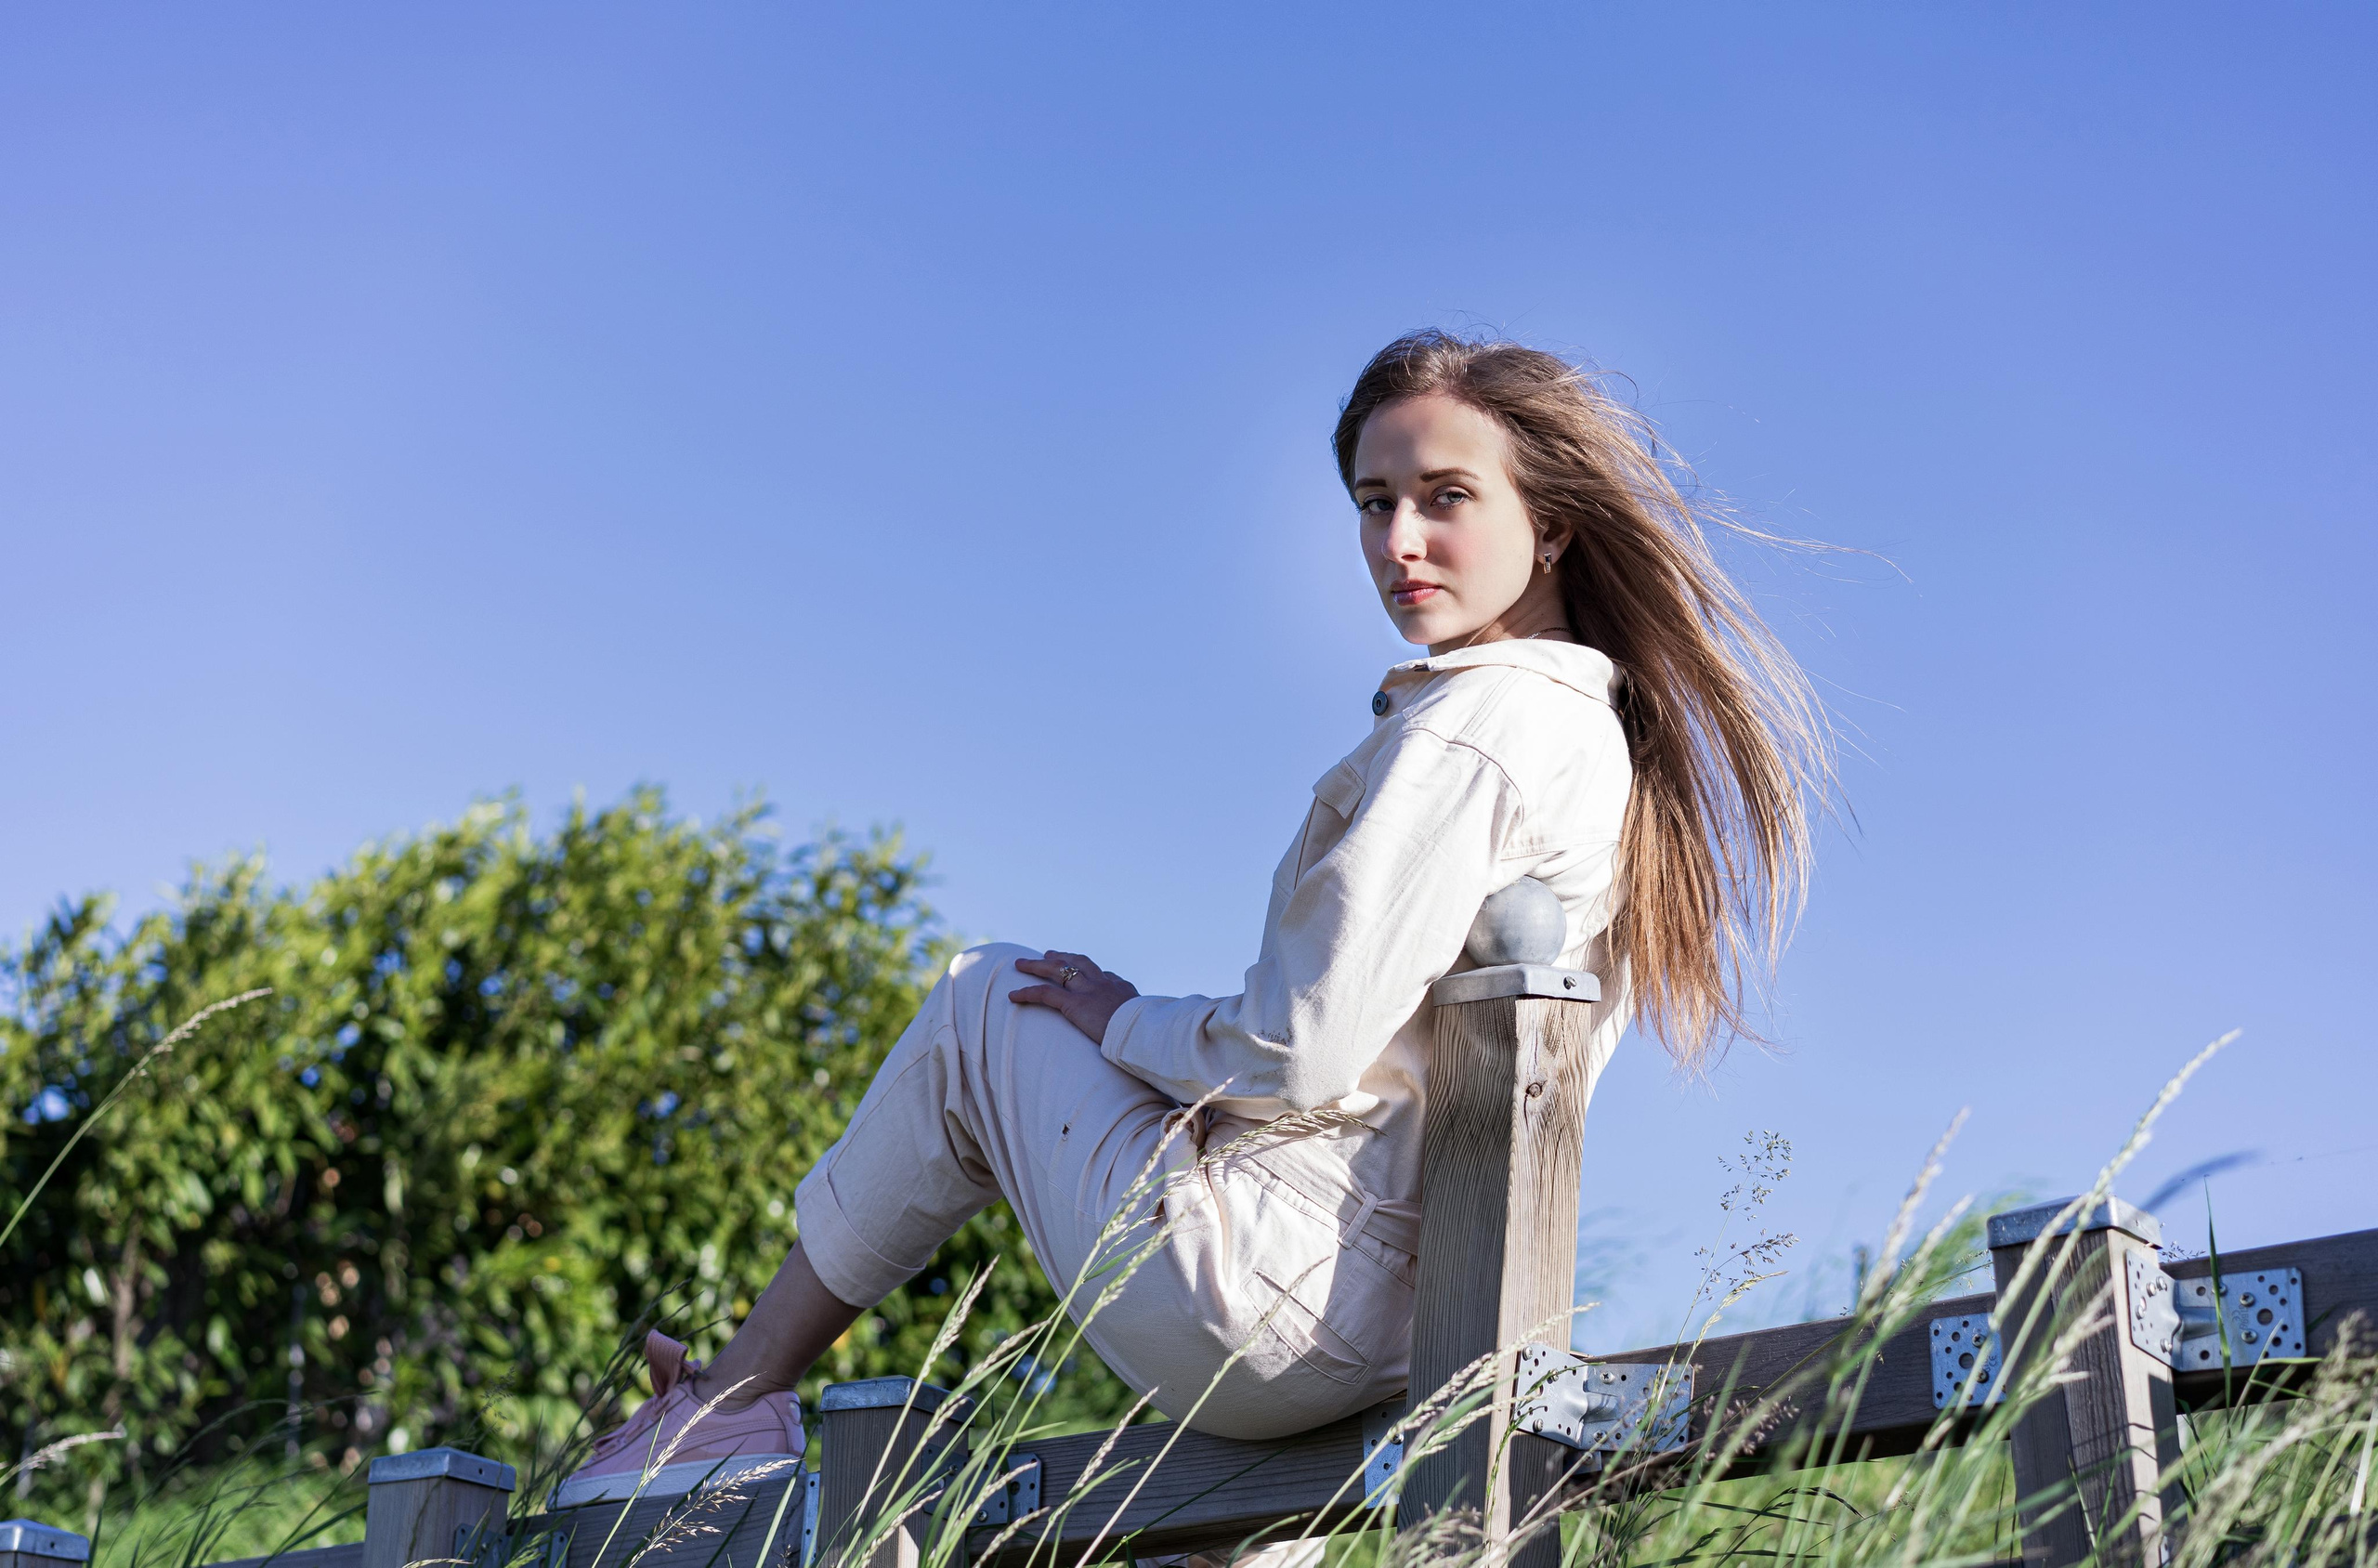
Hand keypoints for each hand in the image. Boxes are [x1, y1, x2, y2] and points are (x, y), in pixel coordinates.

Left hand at [1010, 949, 1139, 1046]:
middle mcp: (1104, 984)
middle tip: (1049, 953)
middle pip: (1079, 962)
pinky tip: (1012, 995)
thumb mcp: (1148, 1024)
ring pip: (1058, 970)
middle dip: (1063, 957)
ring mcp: (1088, 991)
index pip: (1106, 976)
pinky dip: (1027, 992)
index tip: (1086, 974)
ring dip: (1037, 965)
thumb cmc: (1148, 1034)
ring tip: (1021, 963)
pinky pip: (1045, 994)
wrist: (1143, 1032)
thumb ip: (1140, 1020)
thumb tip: (1141, 1027)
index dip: (1093, 974)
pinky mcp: (1075, 1004)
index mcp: (1123, 989)